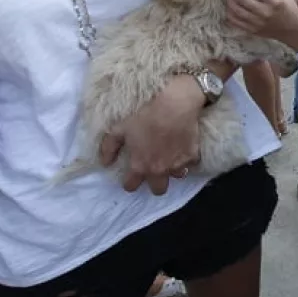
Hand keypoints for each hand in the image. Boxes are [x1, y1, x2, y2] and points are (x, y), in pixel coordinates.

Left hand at [100, 76, 202, 194]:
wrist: (174, 105)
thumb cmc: (145, 117)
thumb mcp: (120, 129)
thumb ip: (109, 148)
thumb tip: (105, 163)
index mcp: (140, 166)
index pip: (131, 186)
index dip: (129, 182)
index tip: (131, 176)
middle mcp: (159, 171)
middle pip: (158, 190)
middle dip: (154, 183)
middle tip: (153, 169)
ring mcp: (177, 165)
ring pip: (176, 177)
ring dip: (172, 170)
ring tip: (170, 158)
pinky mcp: (192, 157)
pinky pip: (190, 164)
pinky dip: (187, 158)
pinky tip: (183, 147)